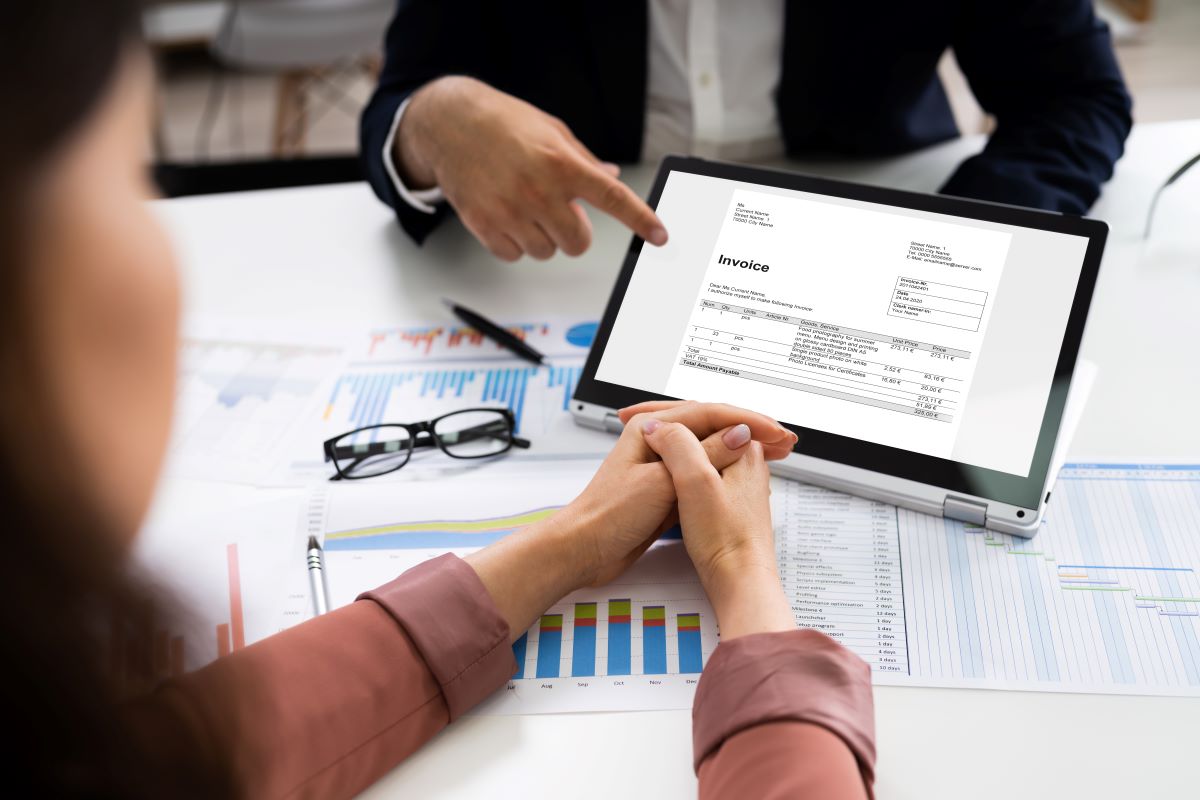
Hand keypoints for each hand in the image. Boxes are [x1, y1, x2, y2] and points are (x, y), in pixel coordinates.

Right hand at [394, 76, 666, 260]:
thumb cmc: (503, 124)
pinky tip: (506, 216)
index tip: (659, 235)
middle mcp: (538, 190)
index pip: (612, 199)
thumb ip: (584, 161)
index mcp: (562, 164)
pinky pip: (515, 256)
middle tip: (558, 212)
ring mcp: (510, 211)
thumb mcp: (552, 131)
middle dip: (573, 233)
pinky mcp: (484, 225)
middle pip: (577, 243)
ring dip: (542, 237)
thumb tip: (613, 180)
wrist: (450, 123)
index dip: (640, 219)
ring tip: (525, 207)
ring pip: (546, 251)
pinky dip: (515, 243)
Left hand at [464, 402, 795, 640]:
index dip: (750, 421)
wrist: (582, 550)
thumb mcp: (664, 483)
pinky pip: (703, 471)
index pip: (711, 414)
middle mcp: (656, 441)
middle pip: (713, 426)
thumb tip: (739, 435)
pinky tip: (745, 477)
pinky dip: (728, 469)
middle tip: (785, 441)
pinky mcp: (663, 489)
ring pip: (711, 448)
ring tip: (775, 455)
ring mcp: (661, 465)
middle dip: (752, 430)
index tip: (779, 434)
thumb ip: (704, 457)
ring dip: (743, 449)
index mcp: (652, 429)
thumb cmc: (609, 516)